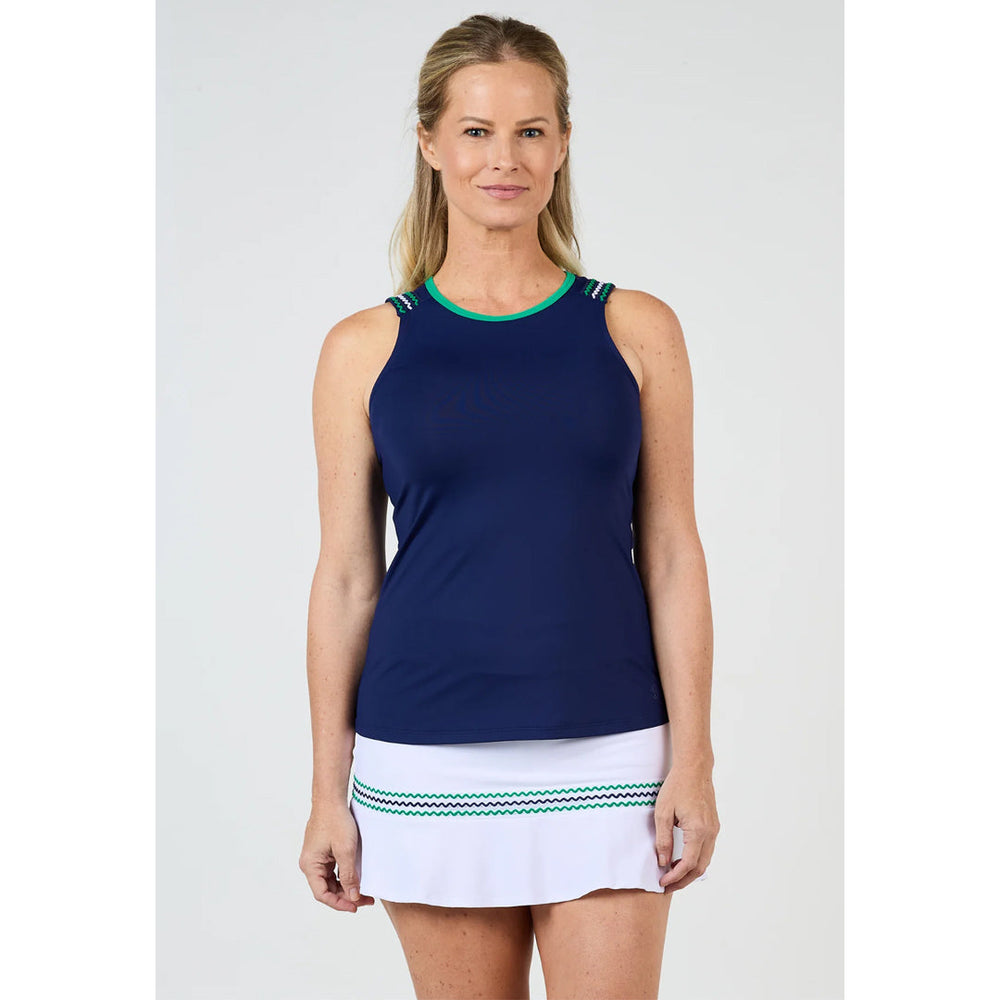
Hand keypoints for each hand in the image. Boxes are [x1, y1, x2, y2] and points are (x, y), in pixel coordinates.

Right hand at [299, 803, 376, 910]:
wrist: (331, 798)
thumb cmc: (336, 820)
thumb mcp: (346, 850)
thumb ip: (348, 875)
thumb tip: (353, 896)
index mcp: (310, 865)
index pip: (322, 894)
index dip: (339, 903)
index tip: (356, 907)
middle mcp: (310, 863)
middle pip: (327, 889)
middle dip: (346, 896)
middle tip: (366, 899)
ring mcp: (316, 857)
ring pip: (331, 880)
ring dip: (346, 886)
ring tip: (364, 891)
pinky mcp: (323, 851)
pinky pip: (333, 869)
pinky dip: (344, 875)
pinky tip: (358, 876)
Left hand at [653, 764, 719, 891]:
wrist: (694, 769)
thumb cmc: (677, 787)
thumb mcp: (663, 813)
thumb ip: (663, 839)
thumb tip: (663, 862)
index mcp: (698, 830)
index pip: (688, 864)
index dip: (675, 877)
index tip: (662, 882)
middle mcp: (710, 833)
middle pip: (700, 868)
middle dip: (684, 881)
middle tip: (667, 886)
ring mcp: (714, 830)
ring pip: (705, 860)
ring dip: (690, 872)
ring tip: (673, 876)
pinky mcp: (713, 826)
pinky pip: (706, 850)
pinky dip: (695, 860)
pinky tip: (682, 860)